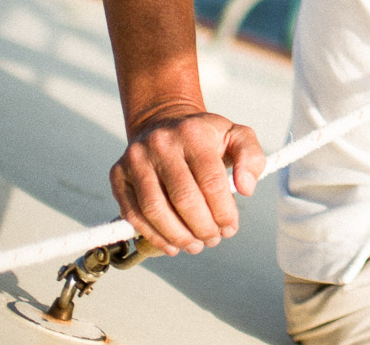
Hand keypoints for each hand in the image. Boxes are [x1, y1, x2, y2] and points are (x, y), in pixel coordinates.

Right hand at [110, 108, 264, 254]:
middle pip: (183, 198)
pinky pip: (133, 214)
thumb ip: (251, 158)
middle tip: (213, 240)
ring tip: (195, 245)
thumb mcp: (236, 135)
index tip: (231, 227)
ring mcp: (135, 160)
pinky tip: (172, 245)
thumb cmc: (203, 137)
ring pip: (155, 210)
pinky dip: (154, 236)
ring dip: (178, 236)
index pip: (211, 181)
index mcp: (193, 133)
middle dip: (202, 227)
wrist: (163, 123)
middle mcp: (160, 144)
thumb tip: (245, 189)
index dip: (223, 211)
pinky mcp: (118, 176)